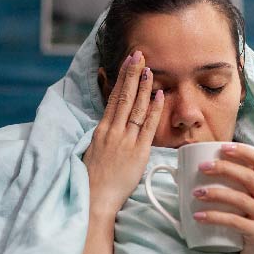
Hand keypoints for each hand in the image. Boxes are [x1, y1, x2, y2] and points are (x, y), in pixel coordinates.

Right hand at [82, 50, 163, 216]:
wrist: (95, 198)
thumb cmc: (93, 181)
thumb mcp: (94, 153)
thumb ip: (105, 138)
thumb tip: (111, 128)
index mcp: (101, 131)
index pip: (113, 99)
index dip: (121, 80)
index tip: (127, 64)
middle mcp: (112, 132)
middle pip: (123, 97)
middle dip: (132, 74)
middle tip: (139, 55)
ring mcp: (125, 141)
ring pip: (135, 108)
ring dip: (143, 87)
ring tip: (149, 68)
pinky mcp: (137, 153)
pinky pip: (147, 126)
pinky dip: (154, 110)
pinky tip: (159, 95)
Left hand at [192, 143, 253, 253]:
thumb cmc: (251, 234)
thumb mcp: (250, 210)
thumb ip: (238, 193)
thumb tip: (204, 176)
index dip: (243, 151)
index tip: (223, 147)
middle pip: (249, 176)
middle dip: (224, 168)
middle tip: (202, 167)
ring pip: (240, 198)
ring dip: (215, 192)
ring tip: (195, 192)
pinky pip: (233, 221)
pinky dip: (214, 216)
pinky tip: (198, 216)